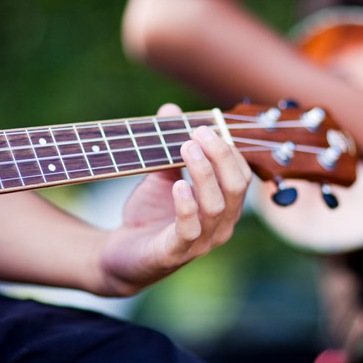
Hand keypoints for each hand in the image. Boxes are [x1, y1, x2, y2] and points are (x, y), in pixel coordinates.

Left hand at [98, 103, 251, 295]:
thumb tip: (170, 108)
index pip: (241, 176)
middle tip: (199, 132)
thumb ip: (168, 146)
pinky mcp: (176, 253)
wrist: (121, 254)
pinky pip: (190, 230)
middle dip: (221, 156)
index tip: (207, 126)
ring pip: (217, 207)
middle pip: (237, 188)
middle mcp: (221, 226)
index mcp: (225, 207)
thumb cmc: (149, 216)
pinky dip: (186, 205)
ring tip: (186, 148)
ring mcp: (202, 243)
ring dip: (204, 173)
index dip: (229, 150)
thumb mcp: (160, 175)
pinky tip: (178, 184)